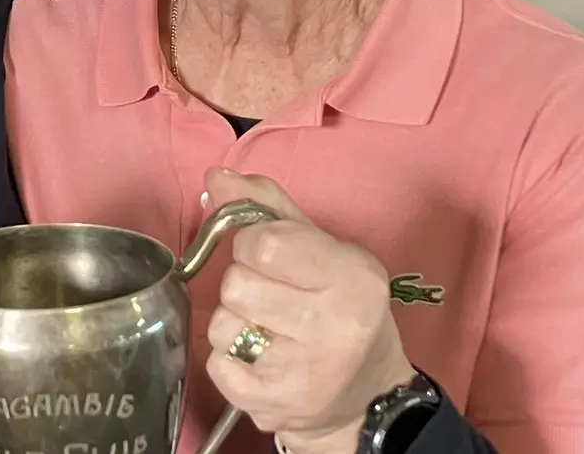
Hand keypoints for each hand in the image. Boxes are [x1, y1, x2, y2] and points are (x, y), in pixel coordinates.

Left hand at [202, 167, 415, 453]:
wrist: (368, 394)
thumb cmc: (338, 306)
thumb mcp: (318, 247)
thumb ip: (265, 206)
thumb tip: (215, 176)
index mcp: (353, 277)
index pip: (264, 243)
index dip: (252, 243)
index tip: (268, 255)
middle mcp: (335, 327)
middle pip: (236, 285)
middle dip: (243, 284)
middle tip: (271, 296)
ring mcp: (305, 373)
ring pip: (221, 325)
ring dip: (233, 322)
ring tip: (267, 329)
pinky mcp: (275, 406)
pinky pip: (215, 365)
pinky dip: (227, 359)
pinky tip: (259, 359)